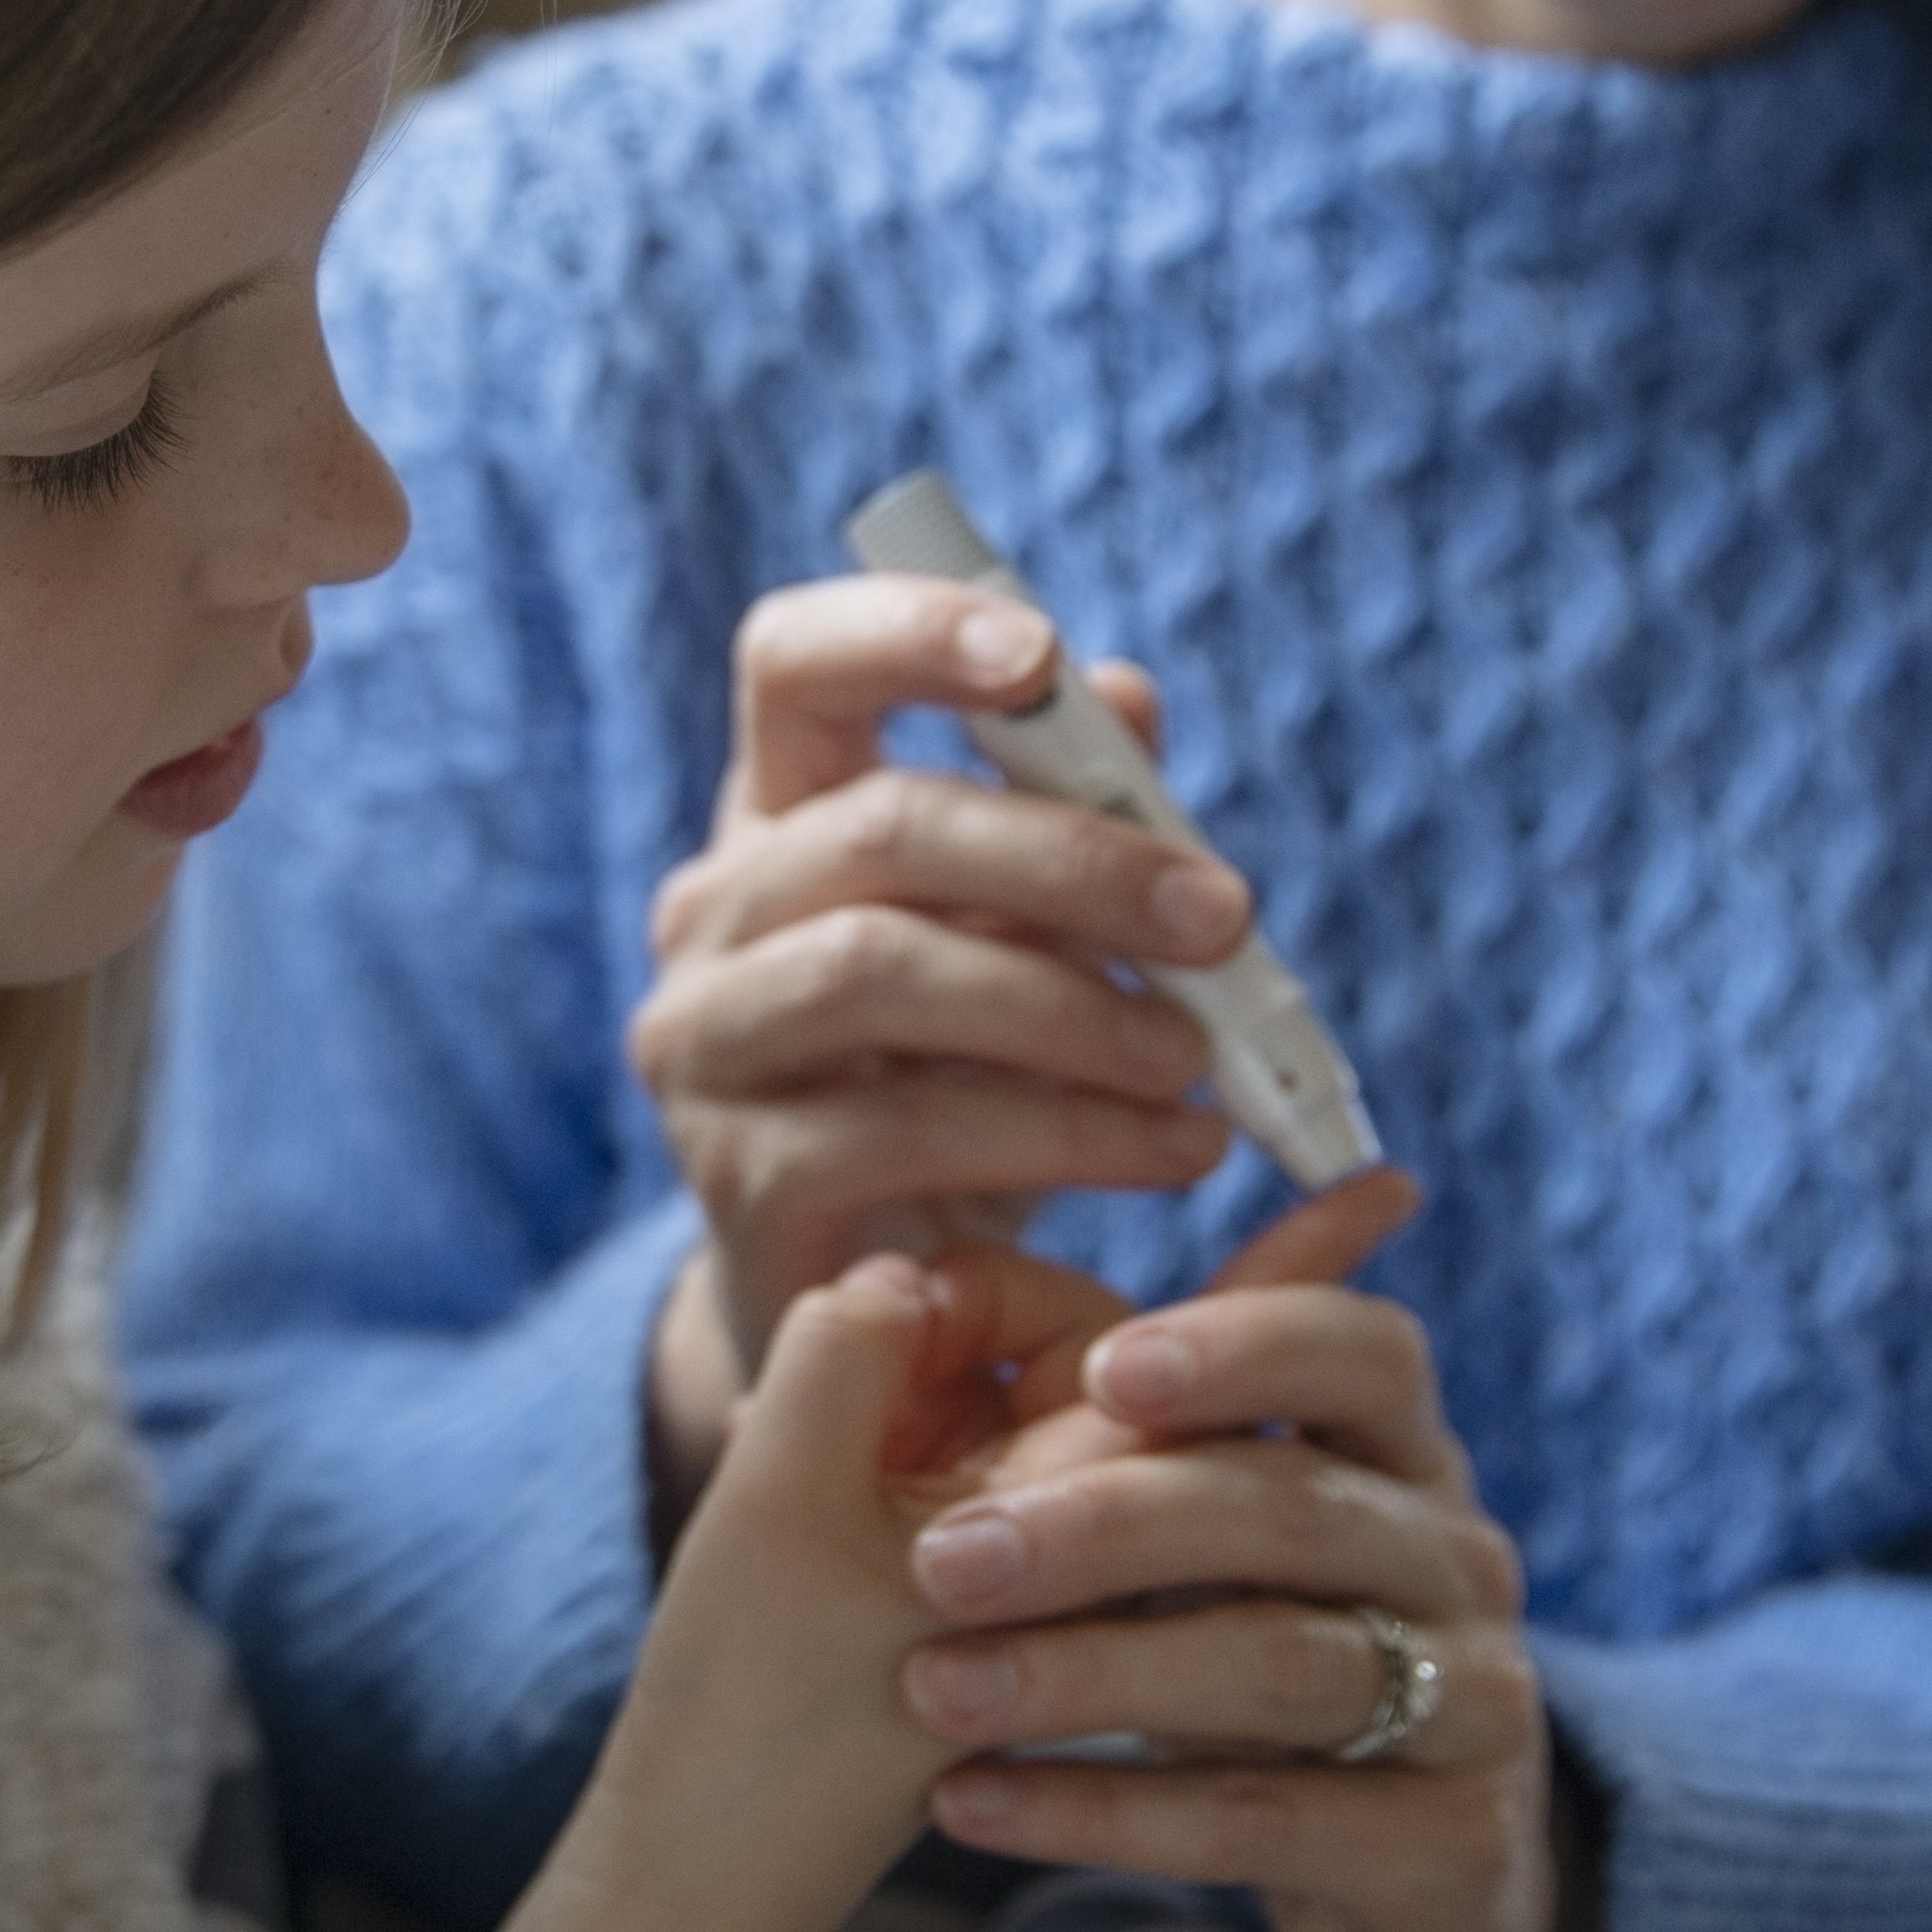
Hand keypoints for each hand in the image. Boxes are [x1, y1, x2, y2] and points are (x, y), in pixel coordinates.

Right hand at [599, 1252, 1102, 1924]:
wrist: (714, 1876)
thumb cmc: (755, 1697)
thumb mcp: (785, 1485)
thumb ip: (852, 1338)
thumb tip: (903, 1274)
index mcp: (1097, 1528)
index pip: (1128, 1338)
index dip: (998, 1289)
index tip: (887, 1328)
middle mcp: (1104, 1560)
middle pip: (1085, 1368)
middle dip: (954, 1335)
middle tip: (846, 1367)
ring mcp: (1048, 1589)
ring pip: (1015, 1422)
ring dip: (904, 1395)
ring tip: (782, 1431)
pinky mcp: (990, 1613)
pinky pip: (971, 1484)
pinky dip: (880, 1448)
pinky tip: (768, 1455)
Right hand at [632, 572, 1258, 1509]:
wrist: (885, 1300)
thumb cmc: (971, 1083)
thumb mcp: (1029, 945)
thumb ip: (1073, 826)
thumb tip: (1133, 699)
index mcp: (779, 816)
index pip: (792, 663)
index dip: (902, 631)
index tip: (1041, 651)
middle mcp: (711, 913)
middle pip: (877, 828)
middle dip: (1072, 862)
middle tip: (1226, 916)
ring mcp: (705, 1048)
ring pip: (881, 971)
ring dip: (1072, 1009)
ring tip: (1202, 1059)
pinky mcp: (738, 1182)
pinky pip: (904, 1130)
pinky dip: (1066, 1134)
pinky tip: (1176, 1152)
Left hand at [896, 1172, 1598, 1931]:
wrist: (1409, 1868)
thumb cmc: (1271, 1637)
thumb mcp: (1236, 1516)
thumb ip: (1166, 1396)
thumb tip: (1004, 1251)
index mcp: (1409, 1449)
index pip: (1365, 1349)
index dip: (1242, 1347)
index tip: (1099, 1369)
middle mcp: (1459, 1560)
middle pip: (1291, 1512)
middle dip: (1106, 1526)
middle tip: (937, 1559)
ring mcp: (1476, 1704)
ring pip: (1275, 1668)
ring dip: (1090, 1674)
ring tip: (934, 1688)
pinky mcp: (1443, 1844)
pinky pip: (1256, 1820)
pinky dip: (1103, 1813)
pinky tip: (969, 1802)